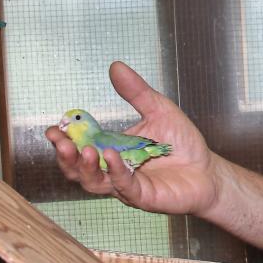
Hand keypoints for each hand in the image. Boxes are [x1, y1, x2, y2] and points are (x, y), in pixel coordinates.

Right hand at [45, 61, 218, 216]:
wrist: (208, 170)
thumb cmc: (182, 144)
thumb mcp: (159, 110)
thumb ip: (136, 92)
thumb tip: (116, 67)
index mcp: (112, 149)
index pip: (81, 146)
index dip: (64, 139)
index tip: (54, 128)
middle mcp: (113, 170)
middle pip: (79, 168)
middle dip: (66, 156)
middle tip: (60, 141)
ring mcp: (126, 185)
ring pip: (95, 182)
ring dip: (86, 167)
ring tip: (86, 150)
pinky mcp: (143, 196)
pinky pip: (124, 186)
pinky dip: (117, 171)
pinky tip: (112, 156)